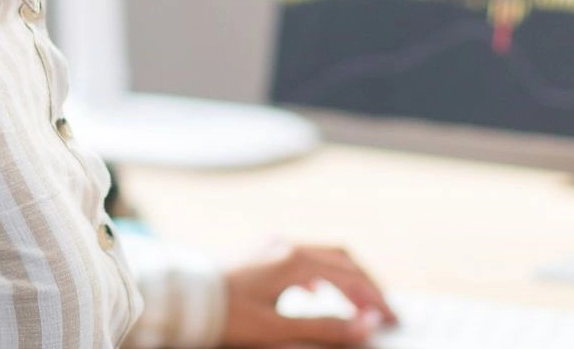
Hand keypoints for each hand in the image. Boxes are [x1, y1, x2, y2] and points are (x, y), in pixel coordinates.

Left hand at [219, 241, 398, 346]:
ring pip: (324, 254)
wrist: (182, 300)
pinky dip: (321, 272)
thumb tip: (366, 324)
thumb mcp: (278, 329)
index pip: (350, 277)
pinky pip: (303, 255)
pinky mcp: (260, 250)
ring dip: (345, 276)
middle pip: (342, 259)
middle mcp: (287, 245)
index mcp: (295, 262)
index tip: (391, 318)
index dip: (375, 299)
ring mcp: (273, 245)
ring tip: (357, 304)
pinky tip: (316, 291)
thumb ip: (324, 327)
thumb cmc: (227, 316)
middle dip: (366, 284)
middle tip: (382, 310)